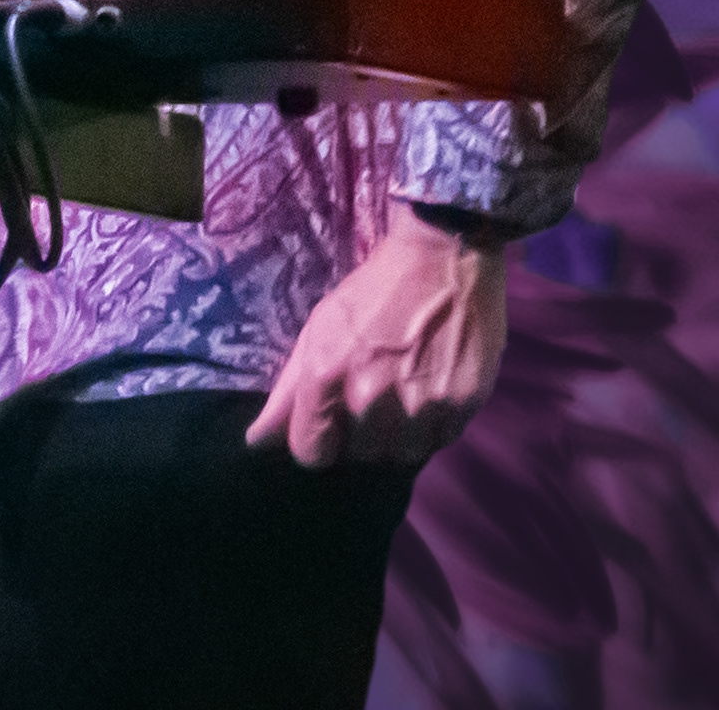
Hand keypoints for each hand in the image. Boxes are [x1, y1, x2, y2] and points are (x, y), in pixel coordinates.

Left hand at [247, 212, 509, 468]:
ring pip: (400, 457)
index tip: (327, 425)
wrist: (442, 260)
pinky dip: (432, 427)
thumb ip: (287, 393)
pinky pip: (439, 442)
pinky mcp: (462, 406)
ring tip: (402, 396)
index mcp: (326, 373)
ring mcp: (420, 404)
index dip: (317, 442)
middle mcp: (371, 396)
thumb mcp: (318, 331)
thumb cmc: (372, 294)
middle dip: (359, 434)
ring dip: (398, 436)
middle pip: (358, 456)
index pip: (310, 452)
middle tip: (372, 395)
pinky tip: (430, 392)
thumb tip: (256, 441)